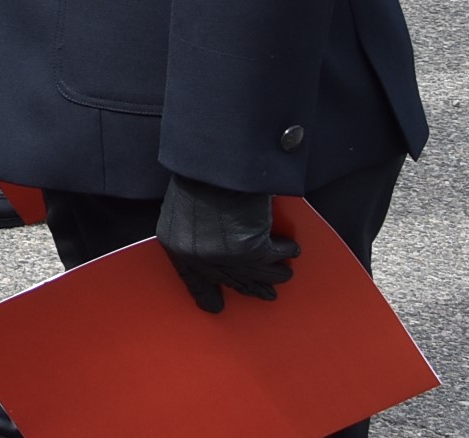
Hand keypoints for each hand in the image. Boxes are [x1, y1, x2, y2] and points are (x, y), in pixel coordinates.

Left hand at [154, 174, 298, 313]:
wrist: (217, 160)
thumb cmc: (201, 173)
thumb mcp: (185, 204)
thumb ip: (196, 229)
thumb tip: (215, 245)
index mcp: (177, 245)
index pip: (191, 279)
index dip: (205, 293)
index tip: (215, 308)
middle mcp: (199, 257)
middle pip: (230, 279)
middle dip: (250, 288)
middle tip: (266, 295)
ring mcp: (226, 257)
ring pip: (257, 273)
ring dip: (274, 274)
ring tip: (284, 274)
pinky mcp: (252, 250)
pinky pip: (275, 255)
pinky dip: (286, 251)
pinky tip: (291, 249)